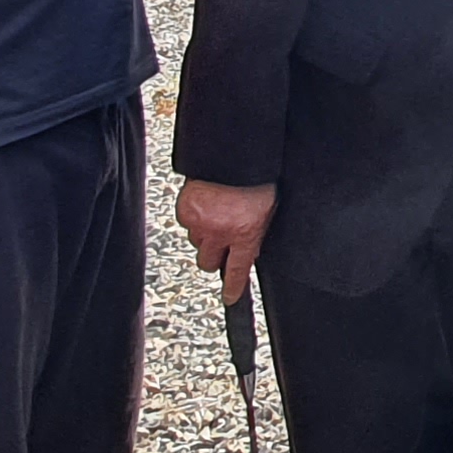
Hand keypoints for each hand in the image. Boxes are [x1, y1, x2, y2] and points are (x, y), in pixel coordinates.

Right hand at [178, 178, 276, 304]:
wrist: (235, 155)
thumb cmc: (255, 179)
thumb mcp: (267, 211)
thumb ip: (256, 234)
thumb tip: (250, 250)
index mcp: (244, 234)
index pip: (237, 271)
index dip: (233, 288)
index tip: (230, 297)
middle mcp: (219, 232)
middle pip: (207, 263)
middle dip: (214, 257)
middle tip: (221, 244)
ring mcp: (200, 222)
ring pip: (196, 242)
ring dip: (204, 235)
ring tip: (215, 215)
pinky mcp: (185, 209)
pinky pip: (186, 223)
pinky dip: (194, 218)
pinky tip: (205, 205)